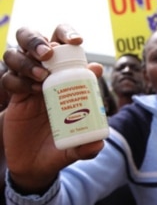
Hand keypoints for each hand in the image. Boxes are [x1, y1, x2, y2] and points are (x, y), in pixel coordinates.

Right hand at [2, 24, 103, 192]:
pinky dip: (17, 80)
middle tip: (49, 51)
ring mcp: (30, 87)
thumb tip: (99, 143)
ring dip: (28, 60)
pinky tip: (29, 91)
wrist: (34, 166)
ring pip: (20, 55)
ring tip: (42, 76)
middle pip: (40, 44)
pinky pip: (9, 78)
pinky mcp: (15, 97)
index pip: (68, 52)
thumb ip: (86, 148)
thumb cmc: (59, 152)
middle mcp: (49, 81)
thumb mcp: (74, 150)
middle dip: (41, 41)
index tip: (78, 41)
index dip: (69, 38)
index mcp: (69, 85)